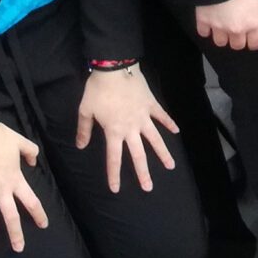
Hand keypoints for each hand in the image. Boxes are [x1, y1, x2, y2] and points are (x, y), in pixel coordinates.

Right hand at [0, 122, 46, 250]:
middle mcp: (1, 190)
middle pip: (11, 217)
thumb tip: (34, 162)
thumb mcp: (21, 142)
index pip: (31, 202)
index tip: (43, 225)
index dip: (38, 215)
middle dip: (15, 234)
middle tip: (18, 248)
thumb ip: (31, 152)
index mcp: (16, 180)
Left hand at [74, 64, 179, 192]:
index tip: (116, 189)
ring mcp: (144, 117)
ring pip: (155, 139)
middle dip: (143, 173)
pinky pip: (162, 116)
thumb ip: (84, 130)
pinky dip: (169, 123)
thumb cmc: (98, 90)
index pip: (114, 158)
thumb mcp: (85, 110)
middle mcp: (131, 129)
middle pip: (139, 155)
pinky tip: (177, 131)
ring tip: (171, 166)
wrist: (114, 69)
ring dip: (163, 153)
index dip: (114, 175)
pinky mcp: (151, 105)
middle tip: (148, 187)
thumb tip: (81, 146)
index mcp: (114, 131)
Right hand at [195, 0, 257, 51]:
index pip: (255, 44)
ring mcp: (219, 26)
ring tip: (222, 25)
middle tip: (235, 28)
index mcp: (253, 23)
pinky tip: (209, 20)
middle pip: (237, 45)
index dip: (252, 41)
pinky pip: (204, 33)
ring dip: (221, 36)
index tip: (250, 38)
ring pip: (220, 42)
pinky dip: (206, 29)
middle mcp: (236, 28)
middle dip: (237, 39)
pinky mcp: (203, 21)